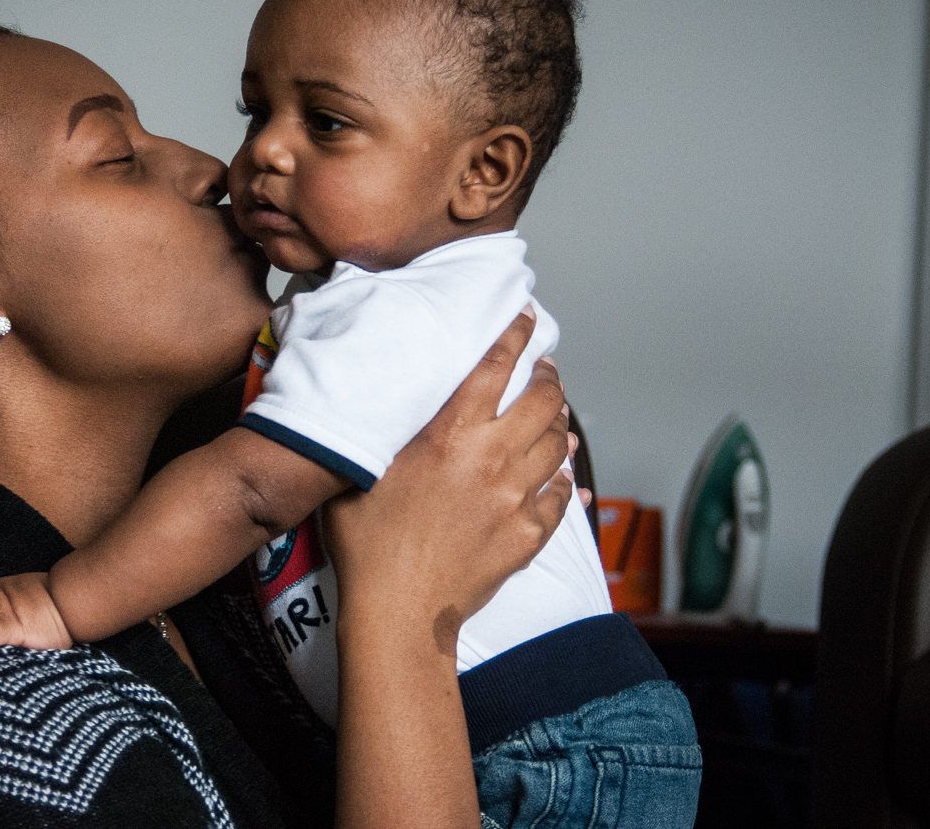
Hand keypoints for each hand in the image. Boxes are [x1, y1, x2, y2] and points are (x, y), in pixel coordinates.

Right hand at [324, 308, 577, 647]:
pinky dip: (566, 482)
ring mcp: (515, 497)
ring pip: (558, 443)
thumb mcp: (363, 470)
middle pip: (542, 399)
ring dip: (559, 423)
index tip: (526, 319)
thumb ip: (385, 430)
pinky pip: (562, 498)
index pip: (495, 366)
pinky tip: (565, 477)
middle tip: (544, 368)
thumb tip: (392, 400)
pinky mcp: (528, 534)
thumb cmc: (368, 544)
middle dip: (548, 376)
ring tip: (555, 415)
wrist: (398, 611)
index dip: (515, 335)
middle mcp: (491, 456)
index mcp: (449, 433)